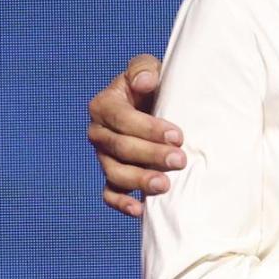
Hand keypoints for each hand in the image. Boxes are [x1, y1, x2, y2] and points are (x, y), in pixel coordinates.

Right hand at [87, 54, 182, 216]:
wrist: (156, 104)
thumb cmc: (153, 84)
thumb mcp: (148, 68)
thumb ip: (143, 69)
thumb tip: (144, 82)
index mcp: (103, 105)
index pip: (122, 119)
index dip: (149, 129)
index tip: (178, 136)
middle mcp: (98, 132)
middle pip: (120, 148)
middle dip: (151, 155)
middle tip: (180, 160)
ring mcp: (103, 157)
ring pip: (115, 173)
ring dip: (140, 180)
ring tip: (165, 185)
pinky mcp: (112, 176)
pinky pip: (109, 193)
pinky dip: (122, 203)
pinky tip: (140, 210)